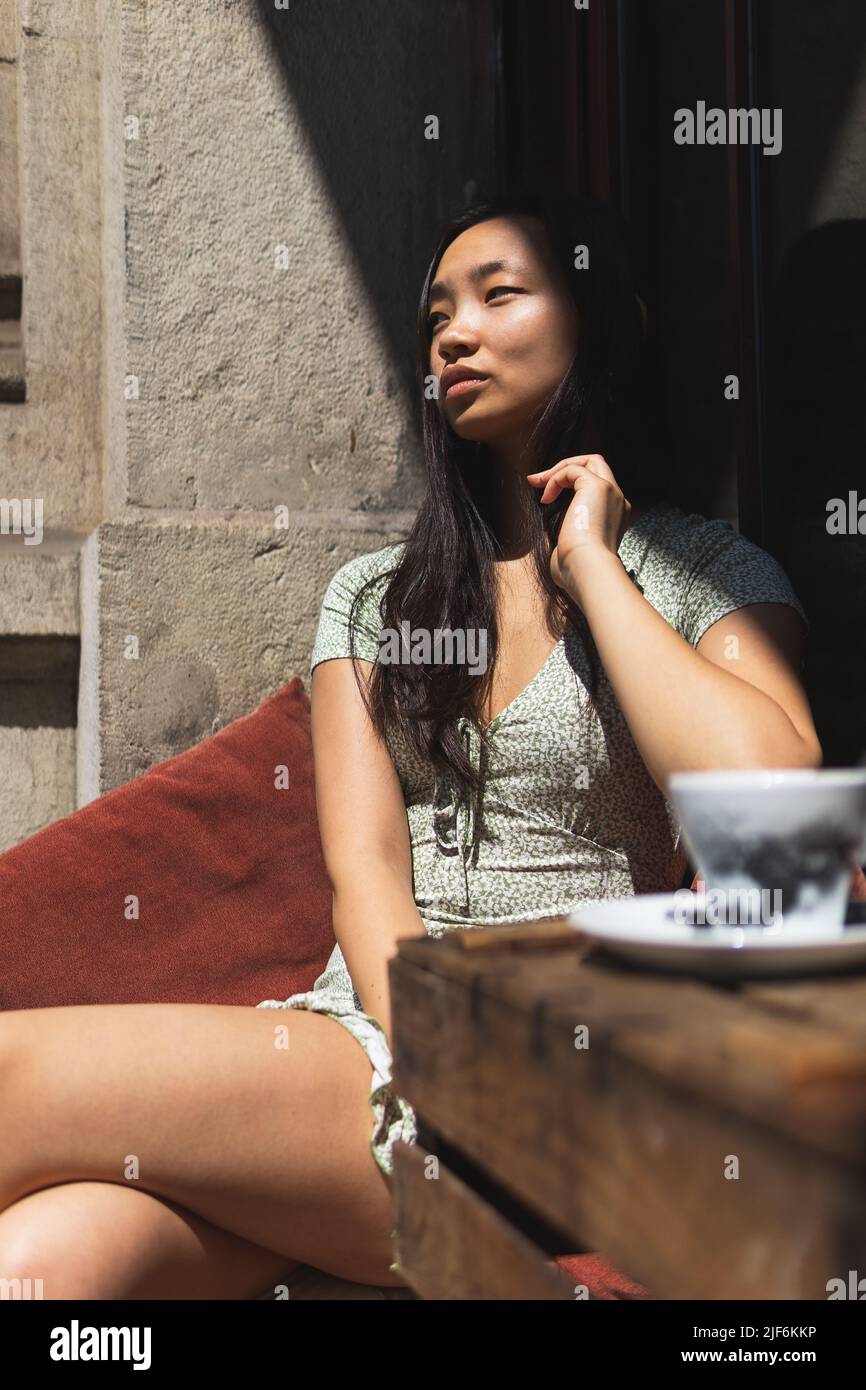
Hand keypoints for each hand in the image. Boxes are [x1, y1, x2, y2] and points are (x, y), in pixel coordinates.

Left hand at [526, 453, 630, 591]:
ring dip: (558, 469)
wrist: (587, 571)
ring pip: (589, 460)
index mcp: (615, 516)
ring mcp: (611, 492)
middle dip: (566, 468)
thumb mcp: (571, 548)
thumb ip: (566, 533)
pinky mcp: (598, 487)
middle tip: (539, 481)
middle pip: (597, 465)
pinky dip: (555, 478)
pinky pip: (573, 469)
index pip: (597, 487)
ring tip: (538, 484)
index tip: (546, 497)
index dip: (570, 485)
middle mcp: (618, 501)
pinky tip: (546, 499)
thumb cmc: (577, 569)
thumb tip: (550, 531)